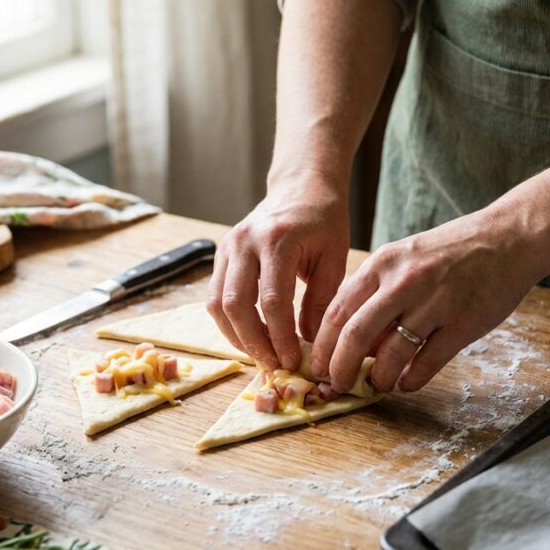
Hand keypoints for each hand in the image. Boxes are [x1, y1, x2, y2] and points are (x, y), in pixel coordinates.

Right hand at [207, 175, 349, 369]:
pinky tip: (250, 335)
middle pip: (236, 304)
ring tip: (260, 354)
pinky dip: (229, 321)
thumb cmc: (323, 222)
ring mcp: (228, 246)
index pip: (272, 301)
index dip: (280, 337)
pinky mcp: (221, 253)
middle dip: (253, 342)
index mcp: (278, 240)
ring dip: (236, 335)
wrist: (301, 187)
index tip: (292, 360)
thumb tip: (310, 344)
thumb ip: (322, 301)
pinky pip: (215, 295)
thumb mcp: (333, 259)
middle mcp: (245, 242)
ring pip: (217, 303)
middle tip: (273, 363)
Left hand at [310, 208, 548, 392]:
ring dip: (378, 378)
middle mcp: (403, 282)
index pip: (336, 311)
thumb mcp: (405, 258)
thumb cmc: (452, 251)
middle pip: (354, 336)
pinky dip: (411, 380)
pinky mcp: (462, 323)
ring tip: (377, 385)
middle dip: (339, 369)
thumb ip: (378, 293)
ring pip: (390, 355)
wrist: (509, 237)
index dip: (322, 345)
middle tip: (338, 384)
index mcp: (382, 264)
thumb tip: (353, 340)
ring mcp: (434, 303)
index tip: (317, 365)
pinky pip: (427, 363)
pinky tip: (406, 383)